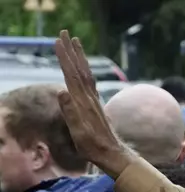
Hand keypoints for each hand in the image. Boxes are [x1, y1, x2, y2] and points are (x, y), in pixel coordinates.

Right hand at [54, 30, 134, 177]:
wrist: (113, 154)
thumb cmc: (94, 147)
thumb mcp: (79, 133)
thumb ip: (70, 113)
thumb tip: (62, 91)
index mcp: (83, 103)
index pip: (71, 76)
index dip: (65, 59)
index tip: (58, 43)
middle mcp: (90, 98)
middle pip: (79, 70)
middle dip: (71, 51)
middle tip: (64, 33)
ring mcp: (94, 101)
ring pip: (86, 73)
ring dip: (79, 57)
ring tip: (75, 42)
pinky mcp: (96, 105)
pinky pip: (89, 82)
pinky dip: (85, 70)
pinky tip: (83, 68)